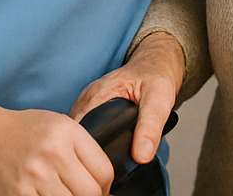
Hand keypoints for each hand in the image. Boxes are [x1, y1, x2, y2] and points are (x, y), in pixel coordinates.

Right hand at [0, 105, 114, 195]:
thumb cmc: (17, 131)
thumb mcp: (55, 125)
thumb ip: (81, 149)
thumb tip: (104, 184)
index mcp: (65, 132)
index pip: (104, 172)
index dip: (105, 187)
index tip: (98, 190)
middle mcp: (52, 153)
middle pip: (91, 194)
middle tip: (77, 194)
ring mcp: (33, 177)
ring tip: (58, 194)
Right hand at [70, 32, 185, 166]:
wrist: (154, 64)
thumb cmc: (155, 77)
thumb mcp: (158, 100)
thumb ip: (150, 127)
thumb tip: (141, 155)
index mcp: (98, 94)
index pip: (78, 128)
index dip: (83, 148)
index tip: (94, 165)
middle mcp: (88, 98)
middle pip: (73, 131)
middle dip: (80, 150)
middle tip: (97, 168)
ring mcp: (88, 103)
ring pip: (76, 130)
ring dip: (81, 144)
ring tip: (94, 163)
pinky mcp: (91, 108)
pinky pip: (83, 126)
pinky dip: (87, 138)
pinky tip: (96, 151)